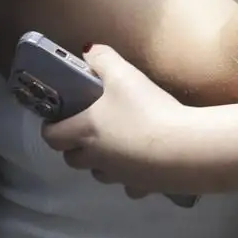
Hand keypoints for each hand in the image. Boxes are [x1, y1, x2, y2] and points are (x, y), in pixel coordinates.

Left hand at [42, 46, 202, 196]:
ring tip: (118, 142)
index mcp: (85, 131)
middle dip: (75, 146)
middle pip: (73, 159)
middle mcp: (97, 158)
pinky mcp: (142, 188)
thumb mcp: (123, 74)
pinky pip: (129, 185)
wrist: (185, 149)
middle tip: (89, 126)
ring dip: (101, 161)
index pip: (52, 137)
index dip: (52, 127)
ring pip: (99, 173)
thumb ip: (102, 58)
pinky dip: (131, 175)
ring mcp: (119, 176)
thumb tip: (87, 50)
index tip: (61, 116)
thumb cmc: (147, 109)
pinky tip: (144, 161)